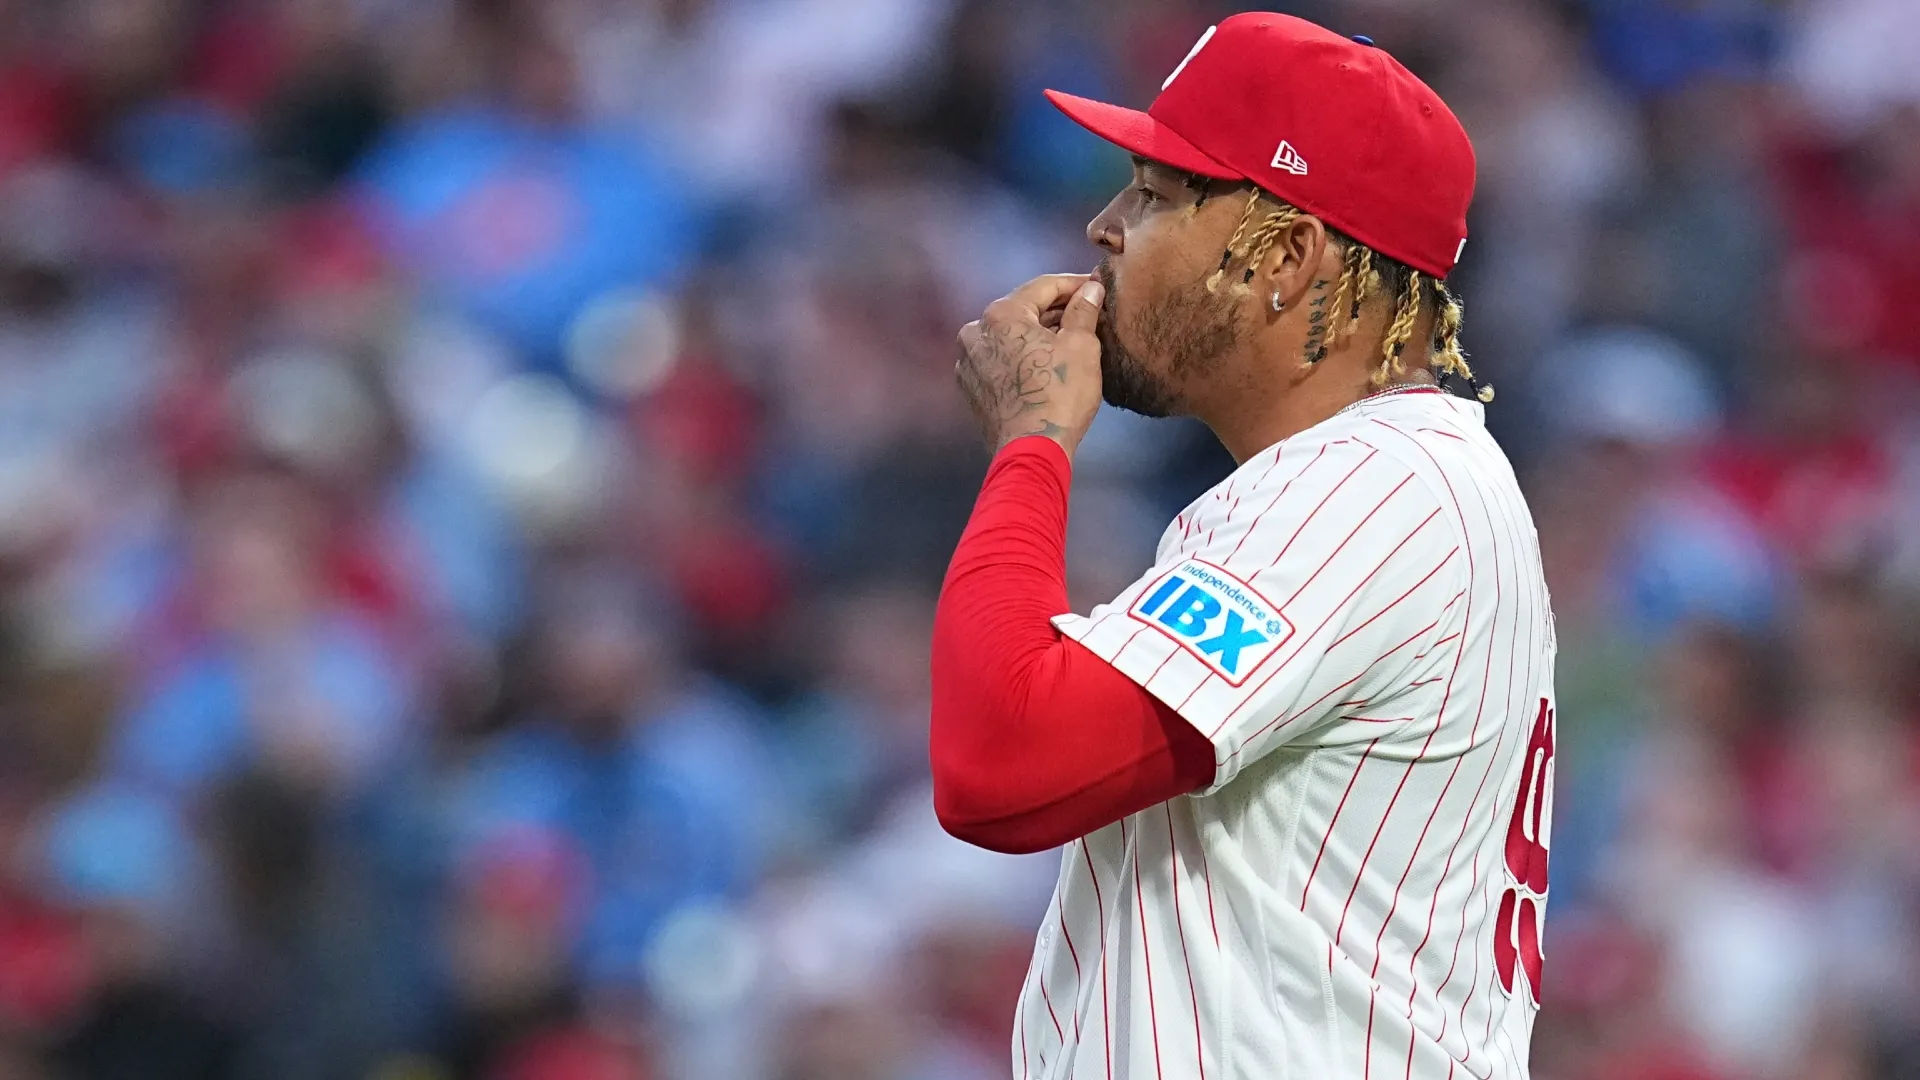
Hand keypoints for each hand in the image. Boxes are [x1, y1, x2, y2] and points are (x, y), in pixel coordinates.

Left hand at [955, 274, 1104, 456]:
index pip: (1043, 286)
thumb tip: (1091, 288)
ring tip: (1067, 338)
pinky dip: (1020, 355)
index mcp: (1001, 313)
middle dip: (1055, 309)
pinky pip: (1000, 359)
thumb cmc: (1060, 394)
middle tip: (1086, 312)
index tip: (1095, 286)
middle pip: (1023, 309)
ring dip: (1036, 333)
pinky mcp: (970, 387)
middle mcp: (976, 331)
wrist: (1032, 450)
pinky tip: (1042, 363)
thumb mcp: (1082, 346)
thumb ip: (1084, 310)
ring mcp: (968, 361)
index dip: (1074, 284)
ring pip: (1009, 335)